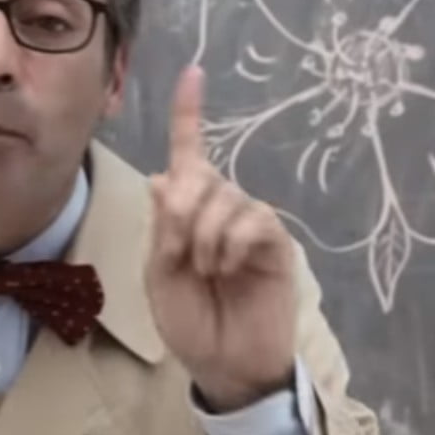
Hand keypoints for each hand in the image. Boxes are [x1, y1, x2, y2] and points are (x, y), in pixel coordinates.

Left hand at [144, 64, 297, 412]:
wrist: (224, 362)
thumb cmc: (188, 320)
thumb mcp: (159, 274)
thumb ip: (163, 227)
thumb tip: (163, 176)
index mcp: (187, 210)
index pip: (189, 153)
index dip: (189, 114)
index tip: (193, 72)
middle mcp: (220, 206)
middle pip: (199, 176)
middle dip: (181, 215)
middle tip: (181, 257)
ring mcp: (250, 221)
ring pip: (224, 198)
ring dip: (205, 237)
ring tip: (207, 271)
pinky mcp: (275, 241)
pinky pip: (253, 219)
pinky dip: (232, 243)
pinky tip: (229, 268)